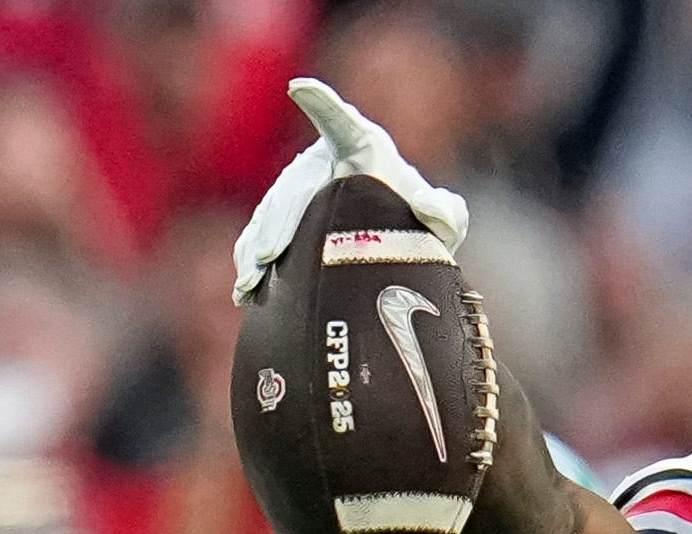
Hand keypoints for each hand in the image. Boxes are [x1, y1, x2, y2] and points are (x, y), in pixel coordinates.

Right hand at [234, 78, 468, 301]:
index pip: (342, 124)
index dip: (324, 105)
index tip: (300, 89)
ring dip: (259, 245)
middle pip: (295, 186)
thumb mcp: (442, 218)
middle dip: (278, 221)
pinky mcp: (286, 216)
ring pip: (272, 214)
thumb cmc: (419, 218)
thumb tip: (432, 210)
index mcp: (362, 147)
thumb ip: (445, 212)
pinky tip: (246, 286)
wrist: (398, 236)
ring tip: (253, 276)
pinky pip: (263, 235)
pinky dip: (253, 259)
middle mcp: (323, 161)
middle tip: (270, 255)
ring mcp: (299, 187)